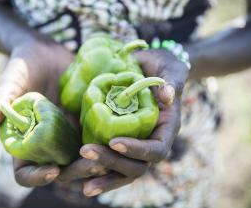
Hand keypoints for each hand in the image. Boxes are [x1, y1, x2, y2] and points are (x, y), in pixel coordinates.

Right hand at [0, 41, 107, 186]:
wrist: (46, 52)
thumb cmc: (23, 66)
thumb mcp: (11, 80)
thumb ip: (1, 100)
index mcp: (24, 141)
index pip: (25, 172)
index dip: (37, 177)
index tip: (52, 170)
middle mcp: (46, 144)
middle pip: (60, 171)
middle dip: (76, 172)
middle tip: (94, 165)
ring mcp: (67, 135)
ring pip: (82, 160)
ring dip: (97, 162)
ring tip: (111, 156)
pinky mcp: (85, 124)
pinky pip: (97, 139)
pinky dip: (107, 144)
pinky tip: (121, 140)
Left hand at [78, 49, 188, 195]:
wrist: (148, 67)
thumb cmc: (161, 66)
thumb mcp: (170, 67)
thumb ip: (172, 80)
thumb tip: (168, 96)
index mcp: (166, 129)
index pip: (156, 150)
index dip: (137, 150)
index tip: (114, 141)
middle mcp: (151, 142)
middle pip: (137, 166)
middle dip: (112, 162)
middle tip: (86, 153)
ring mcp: (135, 145)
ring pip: (123, 171)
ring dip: (103, 176)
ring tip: (83, 184)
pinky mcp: (120, 142)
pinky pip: (111, 161)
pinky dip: (97, 171)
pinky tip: (77, 173)